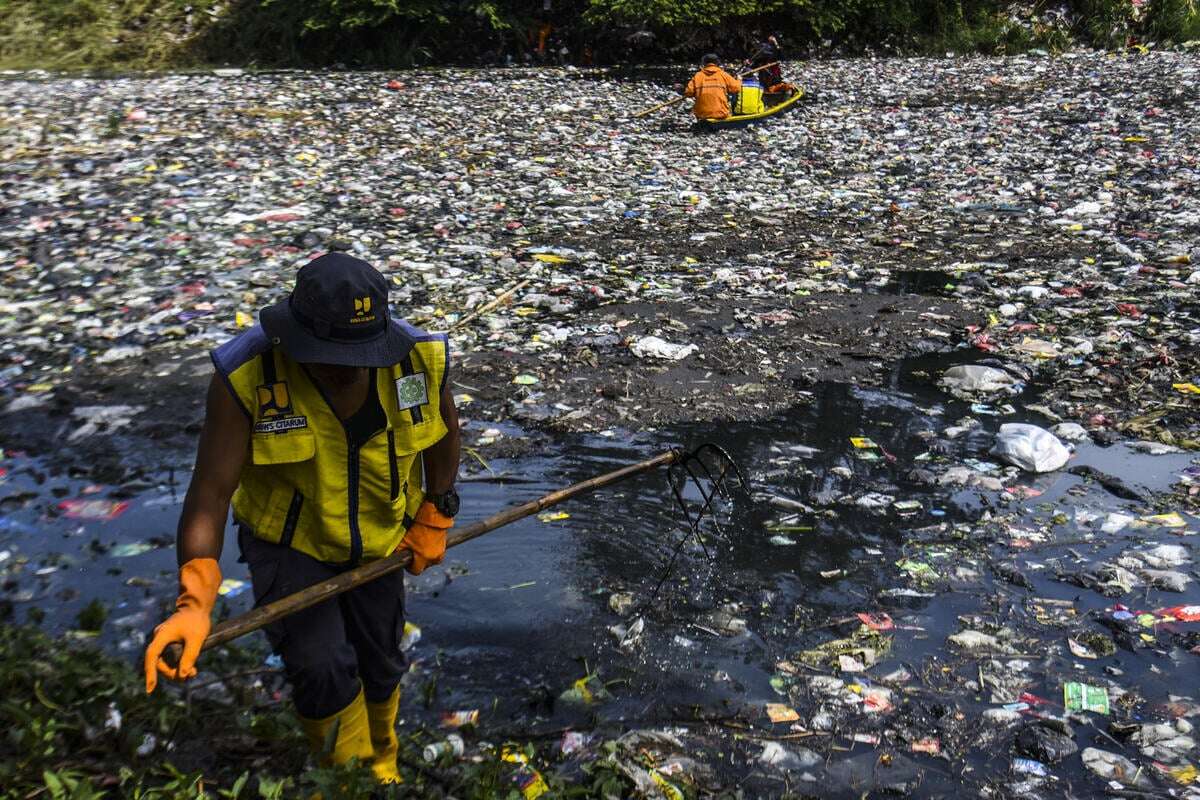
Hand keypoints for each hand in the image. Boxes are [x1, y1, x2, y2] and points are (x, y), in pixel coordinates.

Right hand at [144, 558, 220, 692]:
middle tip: (189, 677)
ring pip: (165, 660)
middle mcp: (159, 638)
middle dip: (172, 672)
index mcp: (162, 635)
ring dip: (176, 669)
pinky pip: (170, 656)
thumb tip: (183, 675)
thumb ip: (190, 657)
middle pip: (159, 662)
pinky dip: (178, 663)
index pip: (152, 656)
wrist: (198, 606)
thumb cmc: (197, 620)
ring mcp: (163, 639)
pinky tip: (191, 669)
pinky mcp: (169, 640)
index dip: (150, 673)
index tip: (150, 688)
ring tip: (193, 674)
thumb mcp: (196, 639)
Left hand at [396, 502, 452, 574]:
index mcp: (424, 558)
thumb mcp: (403, 540)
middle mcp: (435, 557)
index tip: (407, 560)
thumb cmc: (416, 526)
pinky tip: (426, 538)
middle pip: (426, 565)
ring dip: (427, 554)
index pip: (416, 571)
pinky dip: (432, 546)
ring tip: (420, 544)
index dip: (410, 566)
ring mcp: (442, 549)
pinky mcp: (446, 541)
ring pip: (433, 558)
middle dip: (420, 560)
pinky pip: (438, 549)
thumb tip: (394, 558)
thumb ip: (399, 552)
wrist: (432, 511)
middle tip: (413, 550)